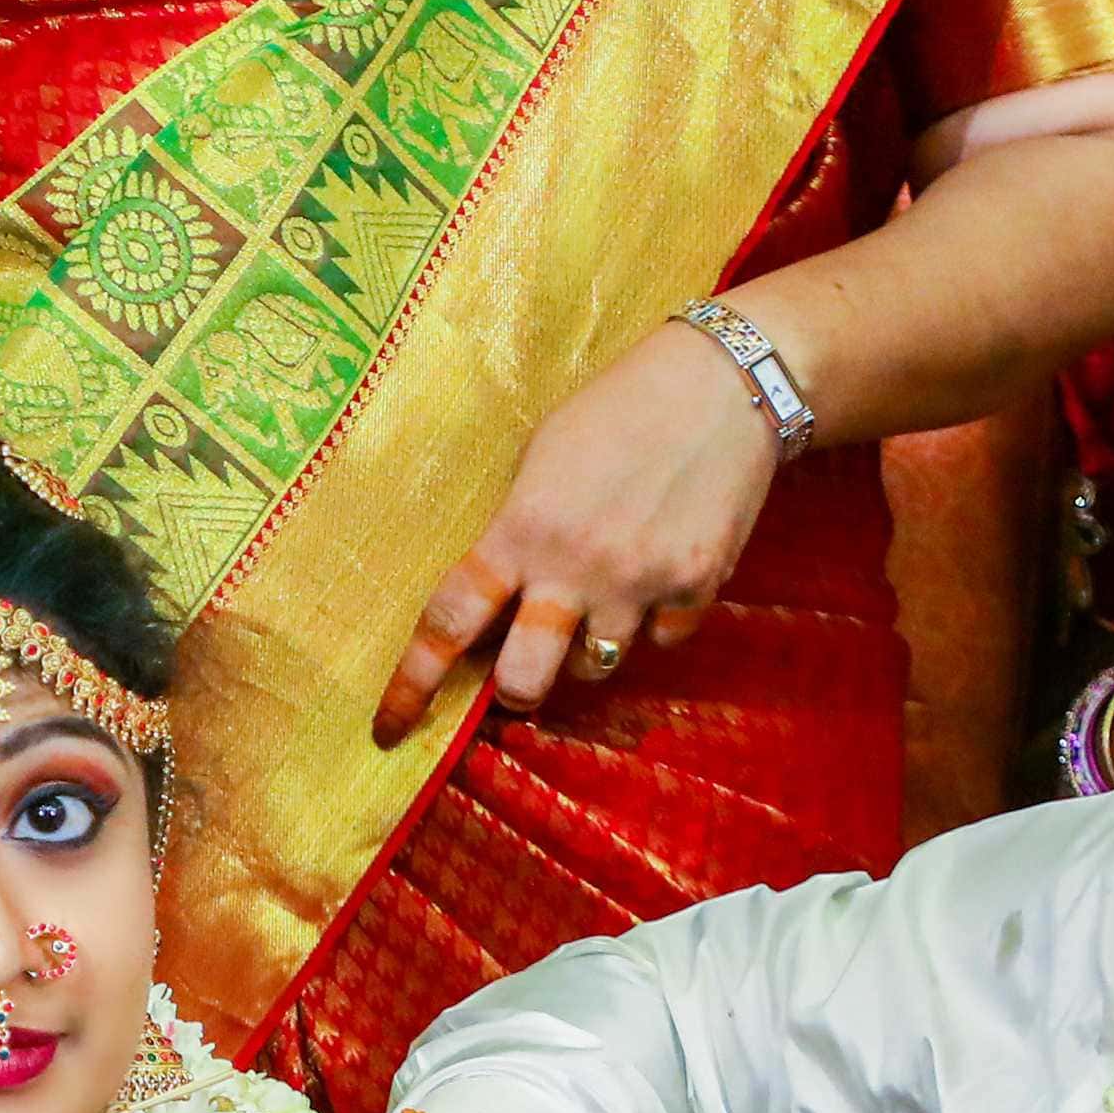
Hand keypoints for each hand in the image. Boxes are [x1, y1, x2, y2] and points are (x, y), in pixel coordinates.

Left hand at [377, 318, 784, 736]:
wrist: (723, 384)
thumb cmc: (620, 407)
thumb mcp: (543, 455)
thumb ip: (517, 527)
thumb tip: (499, 592)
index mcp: (522, 527)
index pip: (450, 619)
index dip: (413, 683)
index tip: (390, 727)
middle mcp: (576, 567)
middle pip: (523, 680)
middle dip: (515, 690)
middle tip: (520, 671)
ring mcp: (639, 583)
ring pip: (593, 668)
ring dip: (584, 650)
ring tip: (600, 600)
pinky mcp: (697, 587)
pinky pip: (662, 639)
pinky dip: (653, 621)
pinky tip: (659, 571)